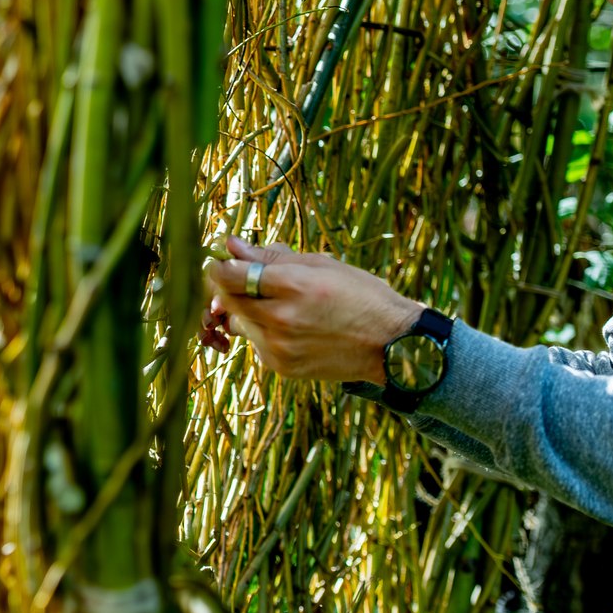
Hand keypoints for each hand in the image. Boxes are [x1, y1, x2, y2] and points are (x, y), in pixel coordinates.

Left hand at [200, 236, 422, 386]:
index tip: (223, 262)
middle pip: (228, 300)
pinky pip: (256, 343)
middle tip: (248, 281)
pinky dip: (264, 333)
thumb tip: (230, 245)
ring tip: (279, 305)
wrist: (391, 345)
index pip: (230, 275)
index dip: (220, 266)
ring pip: (239, 322)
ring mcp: (279, 347)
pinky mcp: (281, 366)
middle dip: (232, 288)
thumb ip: (270, 257)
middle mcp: (281, 319)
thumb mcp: (320, 264)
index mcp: (293, 286)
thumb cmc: (360, 296)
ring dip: (248, 311)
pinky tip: (291, 327)